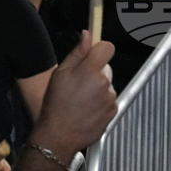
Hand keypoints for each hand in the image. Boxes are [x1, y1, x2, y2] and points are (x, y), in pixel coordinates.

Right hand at [30, 31, 116, 160]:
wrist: (59, 135)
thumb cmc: (56, 104)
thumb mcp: (60, 74)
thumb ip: (77, 52)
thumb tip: (87, 34)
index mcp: (90, 70)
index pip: (108, 48)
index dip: (100, 50)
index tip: (92, 56)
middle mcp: (105, 83)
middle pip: (106, 68)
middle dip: (95, 72)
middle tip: (79, 84)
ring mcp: (111, 98)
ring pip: (107, 85)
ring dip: (98, 89)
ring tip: (81, 100)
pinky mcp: (114, 111)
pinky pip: (109, 100)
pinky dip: (101, 102)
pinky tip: (87, 109)